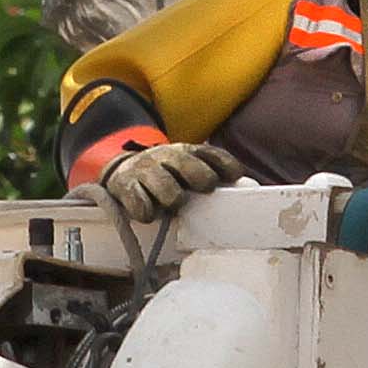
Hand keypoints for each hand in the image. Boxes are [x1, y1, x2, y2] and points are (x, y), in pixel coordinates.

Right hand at [99, 136, 241, 221]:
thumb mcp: (187, 168)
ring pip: (162, 183)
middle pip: (185, 162)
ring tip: (174, 204)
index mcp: (186, 152)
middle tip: (206, 188)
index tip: (235, 175)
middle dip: (199, 175)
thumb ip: (211, 174)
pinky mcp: (123, 186)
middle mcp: (165, 157)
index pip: (209, 154)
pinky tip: (149, 215)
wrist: (120, 171)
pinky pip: (137, 201)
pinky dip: (145, 210)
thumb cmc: (165, 176)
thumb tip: (246, 187)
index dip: (224, 164)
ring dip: (172, 195)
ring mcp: (144, 170)